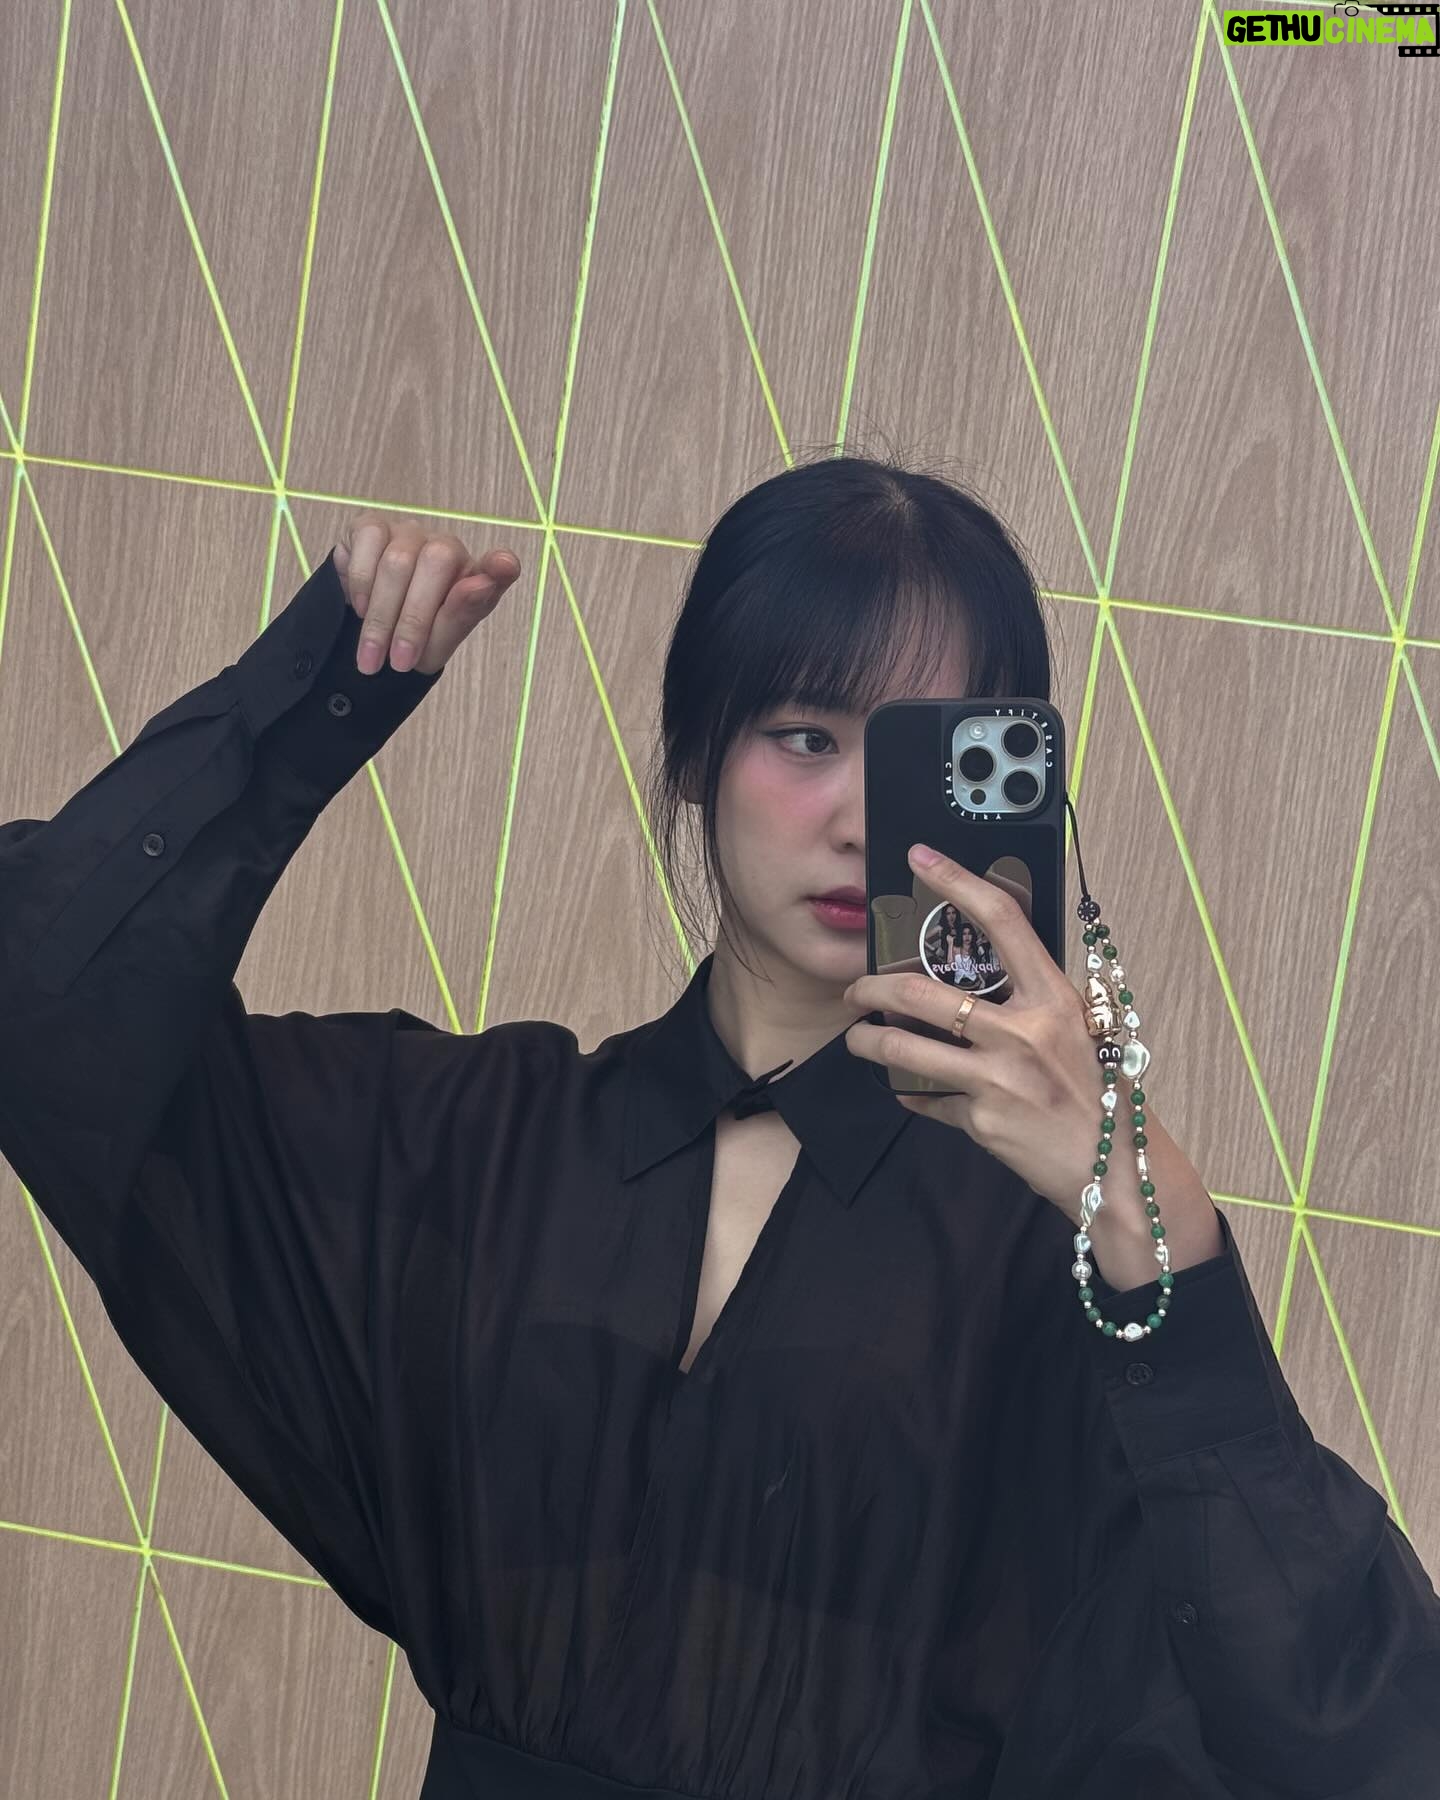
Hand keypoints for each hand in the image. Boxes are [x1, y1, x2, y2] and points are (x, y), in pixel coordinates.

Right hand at [333, 512, 522, 675]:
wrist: (368, 636)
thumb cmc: (415, 638)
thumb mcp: (440, 642)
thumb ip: (462, 614)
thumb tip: (482, 583)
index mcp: (476, 577)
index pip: (497, 565)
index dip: (500, 565)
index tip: (504, 566)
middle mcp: (445, 546)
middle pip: (435, 562)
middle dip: (413, 619)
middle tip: (399, 663)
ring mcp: (409, 533)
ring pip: (397, 561)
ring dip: (381, 616)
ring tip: (372, 656)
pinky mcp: (372, 527)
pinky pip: (367, 543)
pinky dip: (361, 583)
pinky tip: (361, 609)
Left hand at [841, 843, 1107, 1226]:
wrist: (1115, 1170)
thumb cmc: (1100, 1093)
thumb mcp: (1077, 1031)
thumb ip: (1031, 1000)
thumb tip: (980, 973)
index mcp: (1053, 998)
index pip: (1002, 922)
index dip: (957, 882)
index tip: (921, 859)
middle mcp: (1022, 1033)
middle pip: (922, 994)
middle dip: (872, 988)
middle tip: (856, 989)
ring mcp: (997, 1079)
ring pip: (904, 1051)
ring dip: (869, 1043)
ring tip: (858, 1040)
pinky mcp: (980, 1120)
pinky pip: (928, 1100)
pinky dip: (915, 1095)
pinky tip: (911, 1092)